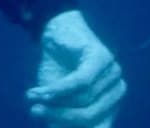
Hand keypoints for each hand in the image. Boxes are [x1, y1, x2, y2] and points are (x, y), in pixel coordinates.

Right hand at [26, 10, 125, 127]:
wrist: (54, 31)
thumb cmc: (57, 67)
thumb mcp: (57, 98)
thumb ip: (62, 116)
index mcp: (111, 105)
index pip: (100, 127)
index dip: (72, 127)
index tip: (50, 127)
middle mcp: (117, 91)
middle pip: (91, 115)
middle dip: (60, 117)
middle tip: (34, 112)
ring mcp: (113, 73)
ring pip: (84, 99)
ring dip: (53, 101)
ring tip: (31, 97)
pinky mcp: (102, 57)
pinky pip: (80, 82)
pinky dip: (58, 89)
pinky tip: (40, 92)